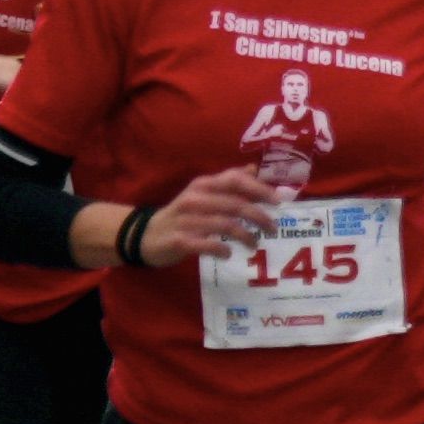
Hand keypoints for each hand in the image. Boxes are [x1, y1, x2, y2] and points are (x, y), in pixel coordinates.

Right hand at [130, 164, 289, 266]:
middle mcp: (195, 198)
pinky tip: (229, 254)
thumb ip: (228, 182)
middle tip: (273, 228)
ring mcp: (187, 219)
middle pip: (235, 204)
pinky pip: (207, 244)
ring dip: (245, 235)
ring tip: (254, 244)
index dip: (258, 189)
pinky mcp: (180, 240)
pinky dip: (222, 249)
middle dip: (259, 216)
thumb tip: (254, 169)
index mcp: (203, 184)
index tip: (277, 201)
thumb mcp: (203, 193)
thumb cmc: (182, 214)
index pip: (234, 180)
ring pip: (225, 225)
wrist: (146, 235)